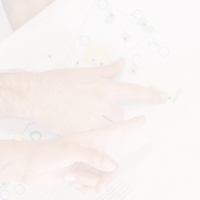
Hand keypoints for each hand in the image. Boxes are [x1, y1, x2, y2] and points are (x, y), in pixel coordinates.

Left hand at [11, 114, 145, 192]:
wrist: (29, 165)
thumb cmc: (45, 151)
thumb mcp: (69, 151)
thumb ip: (92, 157)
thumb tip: (110, 167)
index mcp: (93, 139)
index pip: (117, 130)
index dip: (130, 125)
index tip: (142, 118)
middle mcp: (93, 151)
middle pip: (112, 168)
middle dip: (104, 179)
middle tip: (98, 185)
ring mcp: (86, 165)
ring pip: (101, 180)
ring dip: (86, 182)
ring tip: (70, 174)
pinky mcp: (79, 177)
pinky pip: (92, 187)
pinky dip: (83, 188)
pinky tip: (70, 181)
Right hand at [18, 55, 166, 131]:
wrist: (36, 94)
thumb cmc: (56, 82)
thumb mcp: (84, 72)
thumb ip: (106, 71)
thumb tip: (122, 62)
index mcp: (103, 86)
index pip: (133, 90)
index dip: (149, 95)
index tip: (162, 99)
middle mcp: (101, 101)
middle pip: (120, 114)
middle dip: (112, 115)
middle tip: (97, 112)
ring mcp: (92, 117)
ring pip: (108, 127)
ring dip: (102, 126)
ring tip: (86, 120)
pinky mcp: (81, 130)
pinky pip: (94, 136)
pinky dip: (91, 135)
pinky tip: (80, 129)